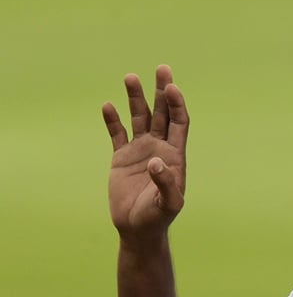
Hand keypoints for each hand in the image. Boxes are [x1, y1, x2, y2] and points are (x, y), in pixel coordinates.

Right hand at [102, 65, 188, 238]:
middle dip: (162, 91)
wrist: (137, 229)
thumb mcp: (168, 203)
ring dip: (136, 98)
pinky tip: (108, 105)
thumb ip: (166, 183)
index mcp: (175, 154)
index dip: (177, 104)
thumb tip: (157, 163)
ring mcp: (140, 150)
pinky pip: (117, 134)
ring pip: (139, 118)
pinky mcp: (121, 157)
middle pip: (162, 112)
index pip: (179, 122)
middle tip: (162, 68)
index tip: (171, 87)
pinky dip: (112, 120)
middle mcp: (159, 147)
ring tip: (130, 76)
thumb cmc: (158, 217)